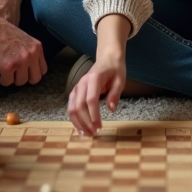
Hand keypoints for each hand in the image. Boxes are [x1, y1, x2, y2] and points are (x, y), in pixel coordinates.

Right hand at [0, 7, 45, 86]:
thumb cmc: (2, 32)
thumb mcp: (23, 39)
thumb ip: (30, 51)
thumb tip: (31, 68)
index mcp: (37, 47)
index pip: (43, 70)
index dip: (32, 72)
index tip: (24, 71)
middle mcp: (32, 55)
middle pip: (35, 79)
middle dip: (24, 78)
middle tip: (14, 73)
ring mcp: (20, 61)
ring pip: (20, 82)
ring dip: (12, 78)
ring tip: (5, 69)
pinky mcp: (7, 67)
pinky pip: (7, 82)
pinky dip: (2, 79)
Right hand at [67, 15, 130, 135]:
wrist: (107, 58)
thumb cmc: (115, 68)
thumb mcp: (120, 79)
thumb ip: (115, 94)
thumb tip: (111, 109)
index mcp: (94, 79)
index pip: (91, 100)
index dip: (94, 115)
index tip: (99, 126)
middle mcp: (82, 83)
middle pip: (79, 105)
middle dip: (85, 121)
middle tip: (94, 133)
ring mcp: (77, 87)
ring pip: (71, 107)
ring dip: (78, 122)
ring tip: (86, 134)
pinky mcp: (75, 91)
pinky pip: (70, 106)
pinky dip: (74, 118)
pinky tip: (80, 127)